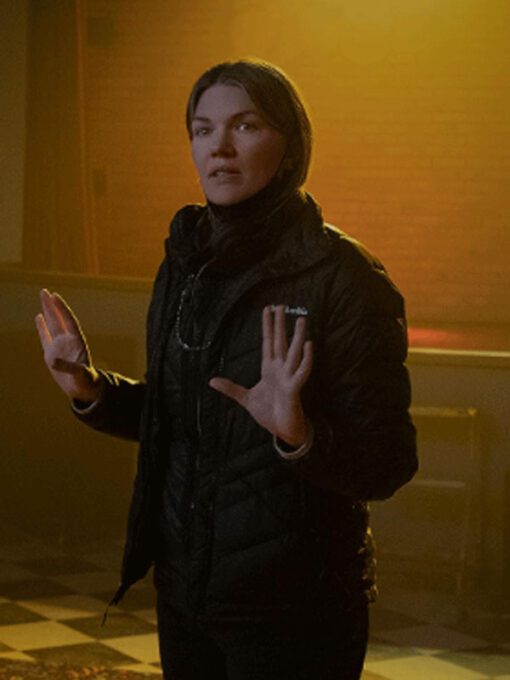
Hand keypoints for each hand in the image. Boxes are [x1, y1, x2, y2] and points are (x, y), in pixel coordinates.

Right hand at [35, 289, 101, 402]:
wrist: (84, 389)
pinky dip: (42, 327)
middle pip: (59, 319)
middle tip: (44, 291)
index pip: (68, 320)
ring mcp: (60, 346)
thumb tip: (53, 361)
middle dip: (52, 305)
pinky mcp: (52, 353)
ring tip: (43, 297)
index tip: (55, 296)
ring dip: (47, 312)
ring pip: (52, 324)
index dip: (62, 309)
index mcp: (77, 342)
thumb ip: (68, 367)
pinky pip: (45, 337)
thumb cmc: (86, 381)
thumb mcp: (79, 374)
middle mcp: (68, 340)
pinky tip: (38, 316)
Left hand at [209, 305, 312, 446]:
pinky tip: (309, 344)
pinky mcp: (294, 388)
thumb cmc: (269, 412)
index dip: (268, 326)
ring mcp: (288, 377)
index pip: (268, 342)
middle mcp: (280, 369)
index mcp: (269, 368)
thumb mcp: (245, 398)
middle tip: (281, 305)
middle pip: (280, 341)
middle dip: (280, 324)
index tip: (268, 309)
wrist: (281, 429)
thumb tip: (211, 381)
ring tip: (300, 319)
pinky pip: (302, 371)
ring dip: (297, 336)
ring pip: (294, 352)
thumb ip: (230, 388)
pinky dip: (306, 358)